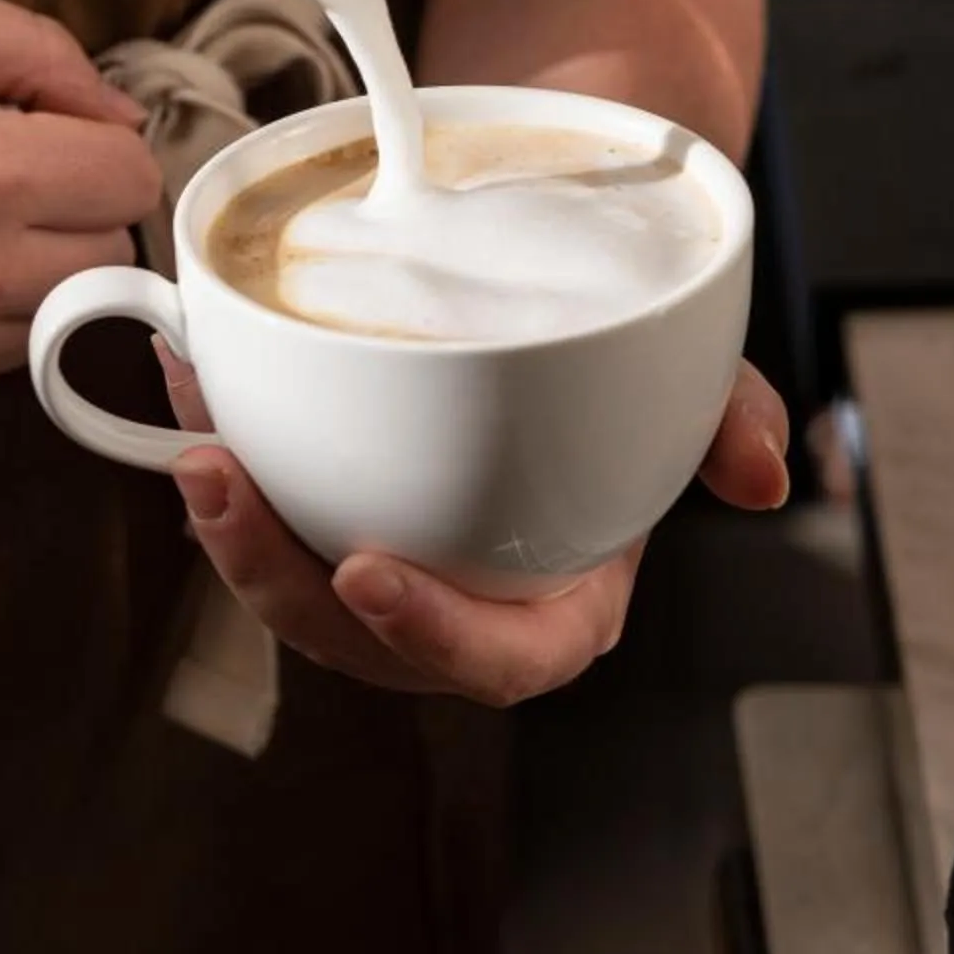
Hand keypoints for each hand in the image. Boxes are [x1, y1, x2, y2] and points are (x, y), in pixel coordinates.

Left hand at [161, 356, 794, 705]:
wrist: (581, 292)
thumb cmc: (638, 362)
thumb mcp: (700, 383)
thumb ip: (732, 420)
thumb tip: (764, 474)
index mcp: (561, 604)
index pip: (503, 661)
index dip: (435, 636)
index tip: (367, 572)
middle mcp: (467, 604)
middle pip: (361, 640)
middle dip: (276, 580)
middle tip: (221, 483)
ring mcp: (393, 564)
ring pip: (293, 588)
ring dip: (231, 531)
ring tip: (194, 439)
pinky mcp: (333, 513)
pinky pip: (269, 514)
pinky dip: (226, 457)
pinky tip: (189, 382)